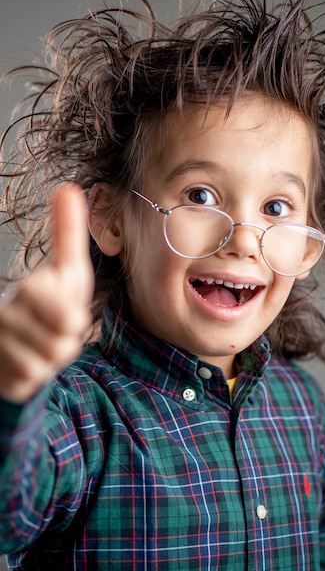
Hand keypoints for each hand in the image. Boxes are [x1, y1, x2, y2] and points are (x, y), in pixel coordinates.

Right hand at [0, 185, 93, 402]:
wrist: (20, 338)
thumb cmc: (51, 300)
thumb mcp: (67, 269)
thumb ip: (67, 233)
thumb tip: (68, 188)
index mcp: (28, 289)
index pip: (66, 315)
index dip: (72, 315)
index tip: (65, 307)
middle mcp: (3, 316)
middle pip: (60, 343)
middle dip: (66, 339)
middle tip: (56, 329)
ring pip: (45, 364)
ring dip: (52, 358)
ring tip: (42, 343)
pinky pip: (28, 382)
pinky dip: (36, 376)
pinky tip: (28, 360)